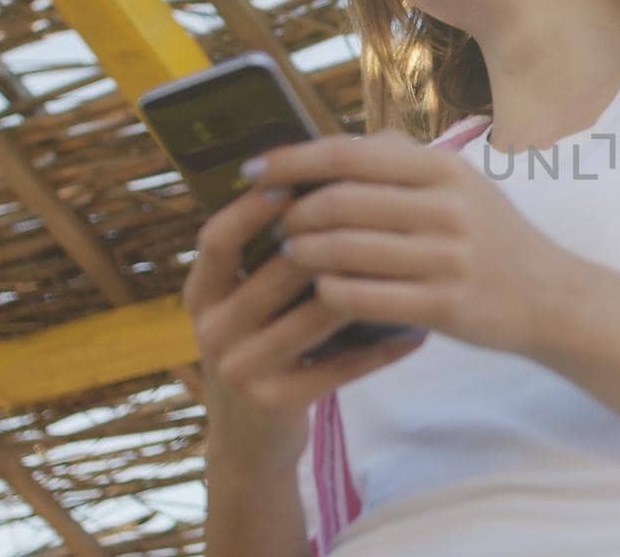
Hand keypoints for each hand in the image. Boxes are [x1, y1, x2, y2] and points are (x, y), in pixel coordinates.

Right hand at [183, 185, 427, 470]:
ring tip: (411, 264)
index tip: (290, 181)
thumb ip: (272, 253)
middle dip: (328, 242)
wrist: (253, 439)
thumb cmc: (267, 347)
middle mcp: (213, 329)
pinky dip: (381, 349)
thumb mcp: (252, 302)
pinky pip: (339, 367)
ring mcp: (241, 369)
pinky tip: (416, 333)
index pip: (216, 240)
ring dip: (366, 289)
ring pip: (312, 316)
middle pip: (275, 272)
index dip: (249, 209)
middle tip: (381, 214)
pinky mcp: (276, 401)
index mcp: (203, 294)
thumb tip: (322, 180)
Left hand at [247, 130, 577, 356]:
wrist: (554, 299)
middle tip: (270, 224)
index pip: (349, 154)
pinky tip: (320, 292)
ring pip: (342, 251)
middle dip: (290, 214)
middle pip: (338, 203)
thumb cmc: (496, 240)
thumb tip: (337, 142)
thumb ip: (405, 161)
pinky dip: (328, 292)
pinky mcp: (443, 306)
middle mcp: (447, 209)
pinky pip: (361, 296)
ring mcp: (446, 259)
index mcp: (445, 170)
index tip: (253, 170)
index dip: (292, 160)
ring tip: (287, 257)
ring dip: (301, 254)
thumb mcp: (464, 186)